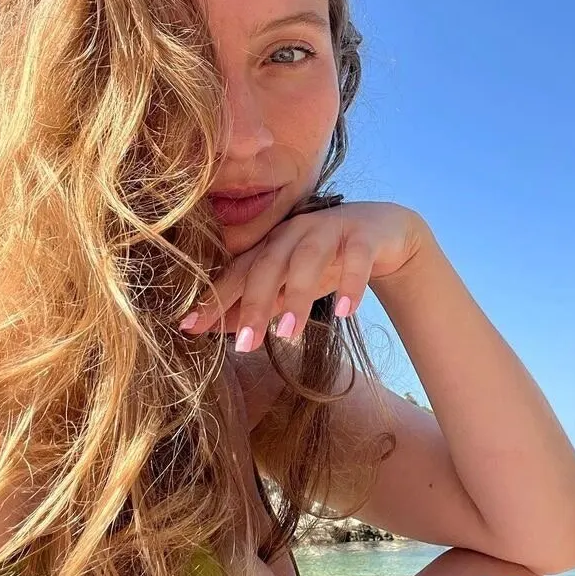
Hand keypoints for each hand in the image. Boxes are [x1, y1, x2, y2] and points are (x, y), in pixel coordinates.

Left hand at [176, 201, 424, 351]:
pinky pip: (356, 257)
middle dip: (254, 304)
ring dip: (297, 295)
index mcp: (273, 245)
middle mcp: (295, 233)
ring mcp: (330, 230)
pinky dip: (350, 283)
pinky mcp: (364, 235)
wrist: (386, 233)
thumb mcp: (293, 286)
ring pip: (307, 259)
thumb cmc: (330, 260)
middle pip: (268, 265)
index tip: (188, 327)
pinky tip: (346, 311)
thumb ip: (261, 304)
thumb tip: (215, 327)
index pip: (239, 272)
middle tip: (244, 345)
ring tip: (289, 334)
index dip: (215, 297)